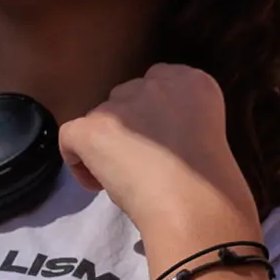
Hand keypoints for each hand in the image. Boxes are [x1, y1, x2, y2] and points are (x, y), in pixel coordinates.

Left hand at [59, 64, 258, 266]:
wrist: (193, 198)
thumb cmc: (209, 178)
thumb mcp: (205, 132)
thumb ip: (181, 120)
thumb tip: (154, 137)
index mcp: (192, 81)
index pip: (158, 83)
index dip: (151, 116)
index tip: (158, 143)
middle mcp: (156, 82)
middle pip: (125, 97)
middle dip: (127, 126)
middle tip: (140, 160)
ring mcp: (121, 103)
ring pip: (99, 118)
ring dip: (105, 143)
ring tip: (123, 178)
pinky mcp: (92, 127)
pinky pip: (70, 136)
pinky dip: (77, 159)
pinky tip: (97, 182)